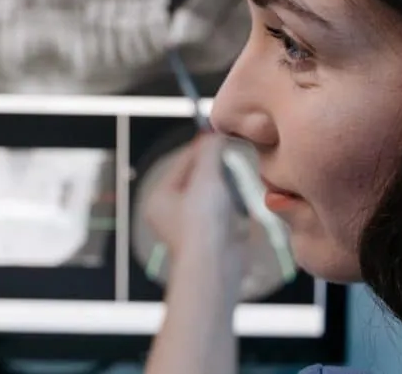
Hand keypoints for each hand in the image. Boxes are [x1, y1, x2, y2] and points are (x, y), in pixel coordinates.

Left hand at [143, 132, 244, 262]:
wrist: (216, 267)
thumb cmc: (202, 225)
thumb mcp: (205, 179)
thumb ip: (209, 153)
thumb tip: (213, 134)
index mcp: (160, 198)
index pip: (182, 163)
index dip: (201, 147)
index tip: (219, 134)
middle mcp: (171, 213)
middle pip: (195, 179)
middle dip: (214, 166)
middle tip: (231, 150)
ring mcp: (191, 227)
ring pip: (210, 195)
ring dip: (225, 185)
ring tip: (238, 173)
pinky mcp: (211, 238)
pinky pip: (222, 213)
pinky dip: (232, 205)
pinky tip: (241, 199)